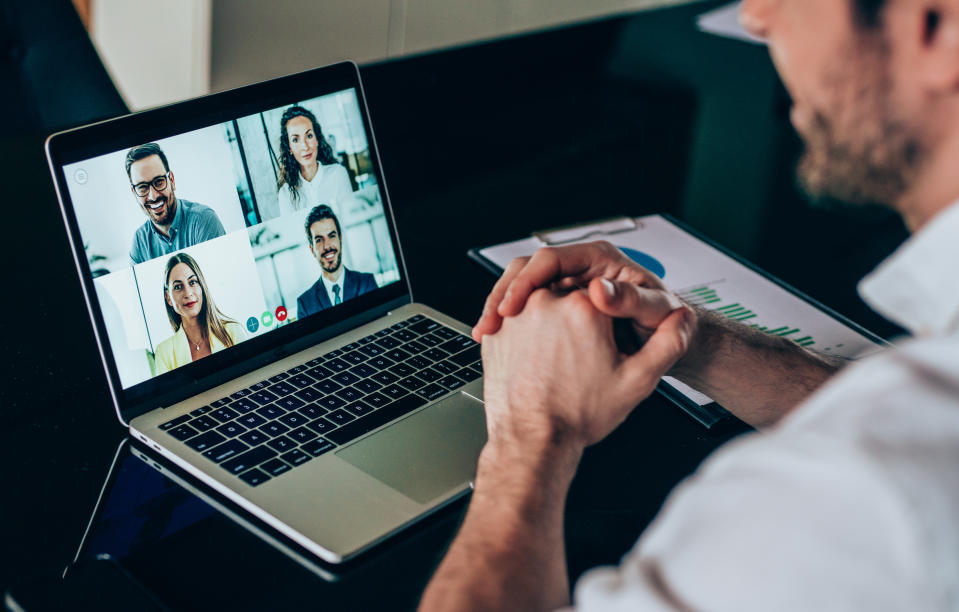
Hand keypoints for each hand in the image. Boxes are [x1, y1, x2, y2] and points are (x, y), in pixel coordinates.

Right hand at [473, 241, 683, 342]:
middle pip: (527, 271)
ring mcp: (567, 286)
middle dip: (504, 295)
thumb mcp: (655, 312)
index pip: (550, 259)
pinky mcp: (559, 306)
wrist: (665, 341)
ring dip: (500, 309)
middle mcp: (579, 268)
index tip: (512, 307)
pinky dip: (511, 324)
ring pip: (523, 289)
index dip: (526, 281)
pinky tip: (499, 341)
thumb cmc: (666, 322)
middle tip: (491, 323)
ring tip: (487, 334)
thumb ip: (632, 300)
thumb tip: (599, 290)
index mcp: (598, 259)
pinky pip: (527, 309)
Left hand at [481, 287, 693, 451]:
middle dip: (577, 321)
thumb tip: (683, 318)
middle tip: (579, 356)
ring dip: (550, 325)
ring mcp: (516, 315)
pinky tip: (537, 361)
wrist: (533, 440)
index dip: (607, 319)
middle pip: (570, 295)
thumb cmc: (579, 414)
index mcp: (586, 306)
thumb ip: (668, 344)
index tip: (604, 343)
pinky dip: (526, 335)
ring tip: (557, 360)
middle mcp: (547, 301)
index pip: (603, 293)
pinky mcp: (497, 331)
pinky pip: (515, 320)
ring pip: (540, 305)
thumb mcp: (638, 381)